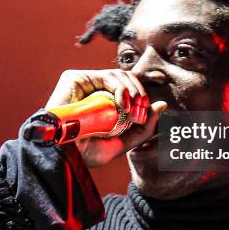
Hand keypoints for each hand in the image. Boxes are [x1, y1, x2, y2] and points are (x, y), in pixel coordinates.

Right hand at [45, 69, 167, 166]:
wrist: (66, 154)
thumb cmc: (87, 152)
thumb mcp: (123, 141)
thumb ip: (144, 126)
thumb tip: (162, 105)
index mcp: (102, 103)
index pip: (128, 88)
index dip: (142, 90)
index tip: (152, 97)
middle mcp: (93, 91)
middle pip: (127, 80)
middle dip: (140, 94)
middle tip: (141, 112)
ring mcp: (85, 83)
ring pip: (120, 76)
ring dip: (133, 92)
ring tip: (131, 111)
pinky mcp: (76, 78)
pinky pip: (108, 76)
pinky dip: (122, 88)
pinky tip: (123, 104)